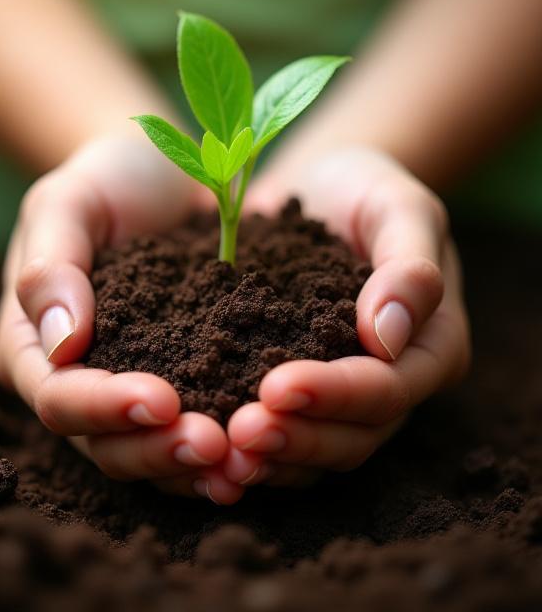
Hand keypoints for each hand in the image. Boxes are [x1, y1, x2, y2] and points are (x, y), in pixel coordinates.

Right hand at [0, 137, 242, 503]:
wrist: (161, 173)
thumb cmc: (106, 180)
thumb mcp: (67, 202)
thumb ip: (51, 266)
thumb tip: (62, 347)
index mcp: (33, 346)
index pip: (58, 398)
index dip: (105, 408)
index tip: (160, 400)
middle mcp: (78, 381)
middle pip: (106, 443)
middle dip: (157, 450)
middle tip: (214, 445)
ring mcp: (131, 387)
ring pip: (151, 451)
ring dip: (193, 464)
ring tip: (244, 464)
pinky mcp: (183, 382)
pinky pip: (196, 427)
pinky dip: (224, 445)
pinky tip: (263, 451)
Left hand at [224, 147, 470, 487]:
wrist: (319, 186)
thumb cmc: (365, 188)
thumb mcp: (398, 206)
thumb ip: (408, 266)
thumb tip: (390, 336)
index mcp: (432, 345)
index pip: (389, 389)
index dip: (336, 395)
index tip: (277, 386)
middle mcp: (392, 381)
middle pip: (353, 436)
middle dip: (297, 438)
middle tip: (239, 433)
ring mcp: (344, 391)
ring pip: (317, 449)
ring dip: (271, 456)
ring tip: (220, 450)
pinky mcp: (301, 388)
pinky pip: (283, 431)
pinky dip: (251, 446)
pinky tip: (209, 444)